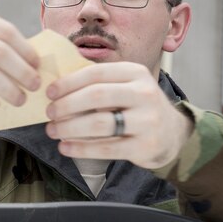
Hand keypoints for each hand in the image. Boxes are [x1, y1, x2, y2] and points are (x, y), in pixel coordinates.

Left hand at [44, 62, 193, 168]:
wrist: (172, 134)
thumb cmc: (137, 107)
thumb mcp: (126, 86)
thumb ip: (99, 83)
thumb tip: (56, 86)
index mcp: (136, 73)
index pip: (96, 73)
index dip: (69, 82)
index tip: (49, 92)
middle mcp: (144, 94)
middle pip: (96, 96)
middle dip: (66, 105)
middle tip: (49, 113)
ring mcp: (147, 121)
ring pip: (99, 123)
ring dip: (69, 128)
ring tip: (53, 131)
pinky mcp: (145, 146)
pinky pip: (106, 148)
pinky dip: (80, 148)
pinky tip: (65, 147)